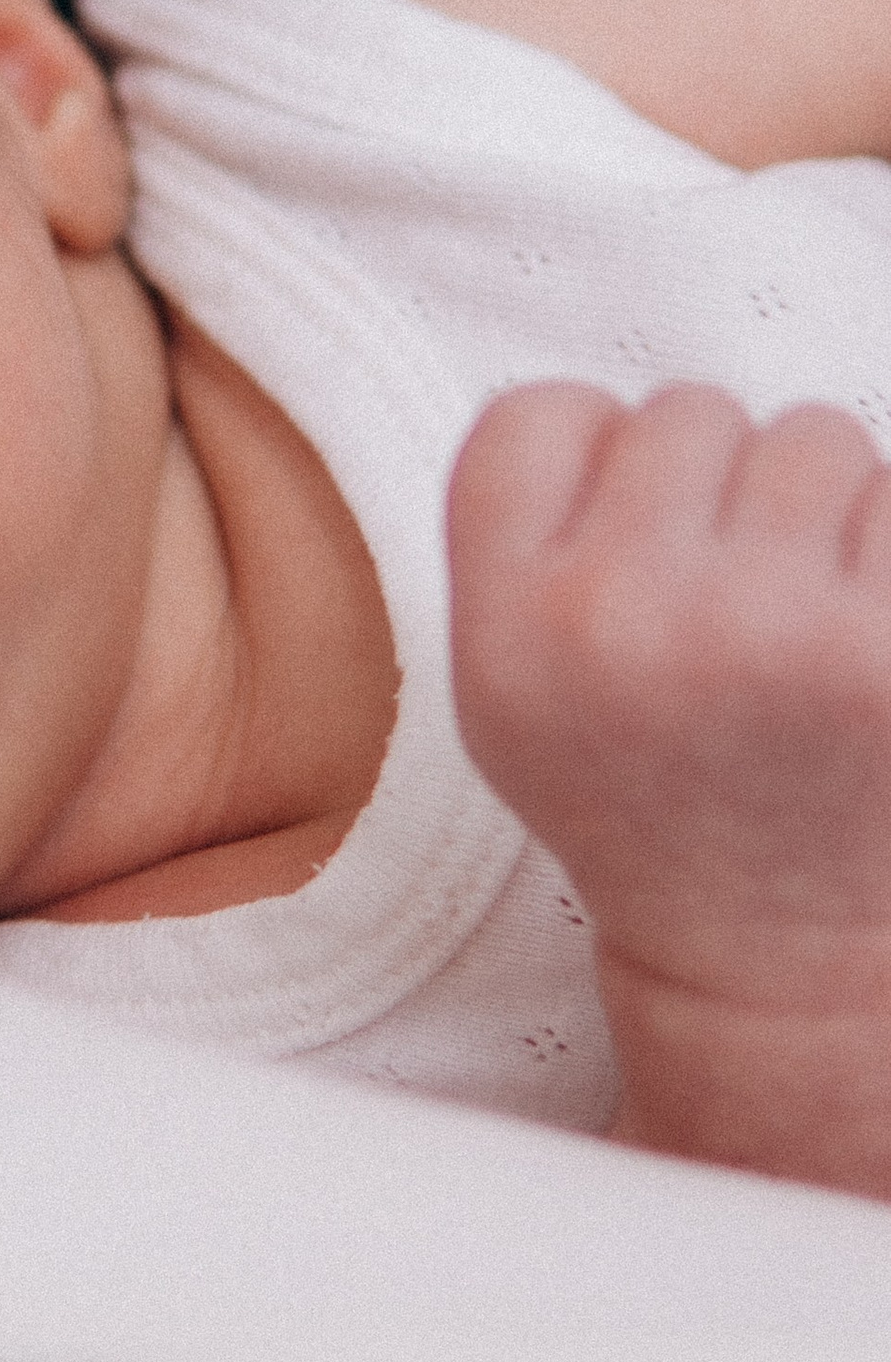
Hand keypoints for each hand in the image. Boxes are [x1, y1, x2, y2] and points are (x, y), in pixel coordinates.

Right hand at [450, 382, 890, 1194]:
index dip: (591, 456)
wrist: (775, 956)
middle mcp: (622, 622)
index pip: (536, 414)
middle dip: (719, 484)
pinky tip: (864, 636)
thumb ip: (530, 545)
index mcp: (507, 634)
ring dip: (820, 504)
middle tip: (727, 598)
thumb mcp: (509, 696)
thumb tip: (619, 406)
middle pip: (685, 411)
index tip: (624, 537)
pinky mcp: (885, 653)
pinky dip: (888, 547)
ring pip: (811, 435)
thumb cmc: (643, 800)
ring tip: (802, 613)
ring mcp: (765, 633)